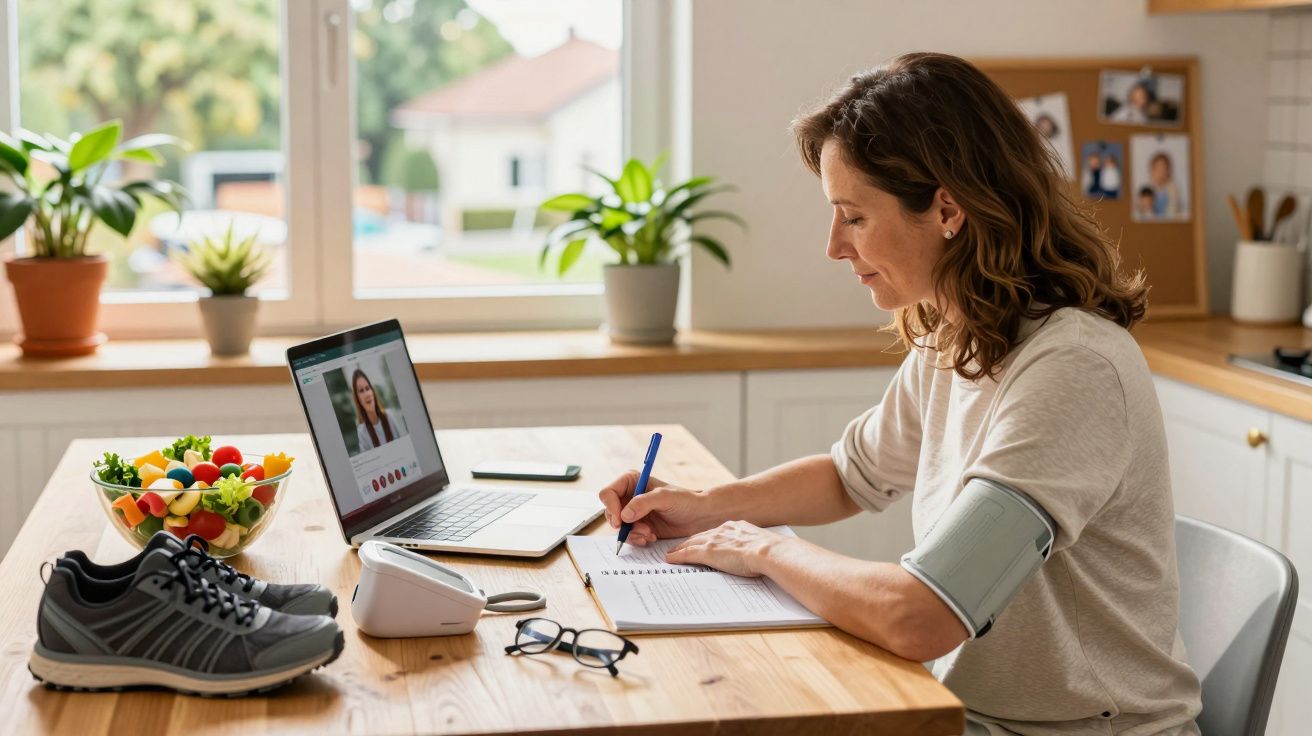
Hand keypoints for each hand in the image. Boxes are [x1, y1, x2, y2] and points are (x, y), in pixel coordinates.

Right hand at [598, 470, 718, 545]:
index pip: (608, 493)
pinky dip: (637, 539)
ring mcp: (634, 513)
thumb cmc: (686, 501)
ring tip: (649, 534)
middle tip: (639, 529)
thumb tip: (624, 515)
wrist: (700, 516)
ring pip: (618, 527)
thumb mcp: (665, 498)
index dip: (610, 507)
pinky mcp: (640, 526)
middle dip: (623, 524)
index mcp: (632, 482)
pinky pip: (628, 536)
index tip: (620, 520)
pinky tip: (651, 537)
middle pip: (609, 512)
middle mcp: (629, 496)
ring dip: (632, 533)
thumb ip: (643, 503)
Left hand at [664, 521, 786, 577]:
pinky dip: (677, 556)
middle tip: (678, 547)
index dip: (705, 538)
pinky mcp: (709, 552)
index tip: (700, 542)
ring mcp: (715, 540)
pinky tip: (670, 560)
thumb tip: (756, 556)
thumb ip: (752, 547)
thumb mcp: (760, 544)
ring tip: (671, 553)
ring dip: (680, 549)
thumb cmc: (771, 552)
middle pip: (700, 536)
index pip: (715, 533)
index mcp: (737, 527)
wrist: (770, 551)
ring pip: (691, 543)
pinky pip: (688, 554)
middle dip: (689, 542)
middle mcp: (723, 530)